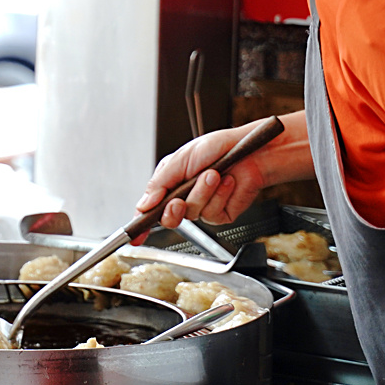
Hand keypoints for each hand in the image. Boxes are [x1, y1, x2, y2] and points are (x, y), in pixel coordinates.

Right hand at [135, 127, 267, 229]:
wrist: (251, 150)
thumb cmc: (218, 147)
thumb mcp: (179, 159)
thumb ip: (159, 183)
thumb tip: (143, 205)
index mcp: (169, 184)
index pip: (150, 209)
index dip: (141, 224)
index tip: (133, 237)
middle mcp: (184, 197)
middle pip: (169, 218)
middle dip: (172, 211)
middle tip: (177, 201)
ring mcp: (203, 207)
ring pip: (193, 213)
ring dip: (202, 193)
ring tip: (213, 174)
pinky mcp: (222, 213)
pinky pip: (213, 213)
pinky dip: (220, 195)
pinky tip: (227, 182)